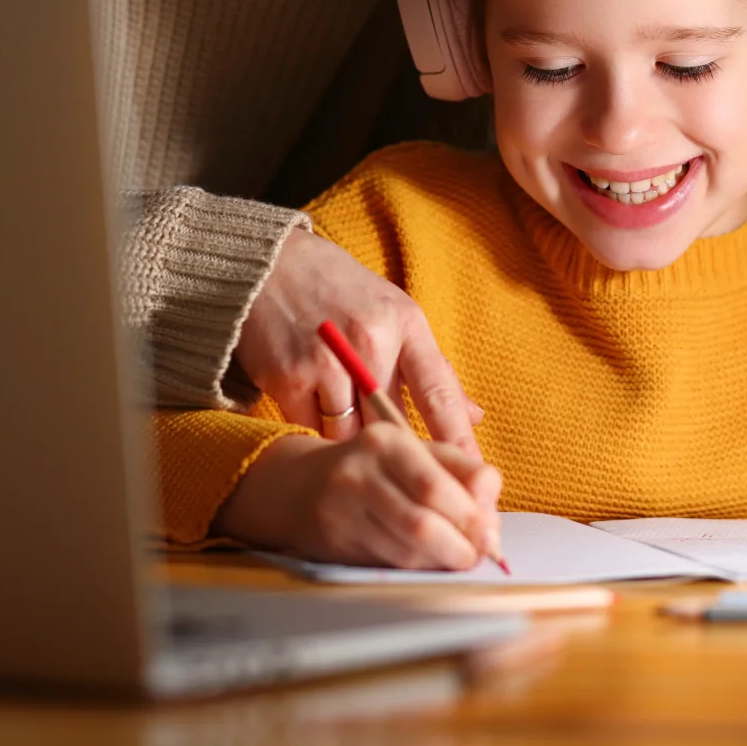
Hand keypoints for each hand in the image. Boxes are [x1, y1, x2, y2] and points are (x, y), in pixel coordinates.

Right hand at [213, 430, 504, 569]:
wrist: (300, 485)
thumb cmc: (376, 468)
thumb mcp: (419, 453)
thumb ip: (463, 471)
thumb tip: (491, 511)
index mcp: (387, 441)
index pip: (436, 486)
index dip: (470, 516)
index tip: (491, 532)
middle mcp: (358, 473)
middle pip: (421, 523)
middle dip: (460, 546)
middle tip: (478, 555)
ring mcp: (341, 510)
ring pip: (405, 551)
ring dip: (440, 562)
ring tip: (456, 558)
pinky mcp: (333, 543)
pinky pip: (387, 564)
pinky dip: (416, 569)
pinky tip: (427, 562)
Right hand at [233, 225, 483, 452]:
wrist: (270, 266)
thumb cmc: (341, 293)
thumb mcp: (395, 314)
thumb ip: (431, 367)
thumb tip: (474, 415)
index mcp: (405, 325)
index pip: (439, 391)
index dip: (458, 437)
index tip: (476, 473)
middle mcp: (369, 343)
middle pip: (395, 424)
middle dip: (404, 458)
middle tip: (407, 479)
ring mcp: (326, 361)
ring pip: (351, 436)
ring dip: (353, 447)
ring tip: (353, 441)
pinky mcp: (288, 377)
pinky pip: (311, 429)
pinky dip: (315, 431)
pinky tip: (315, 414)